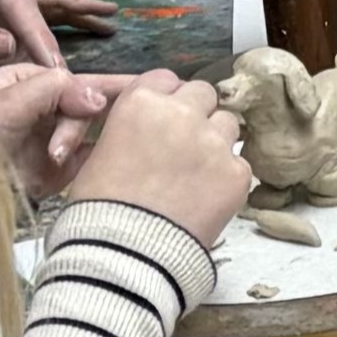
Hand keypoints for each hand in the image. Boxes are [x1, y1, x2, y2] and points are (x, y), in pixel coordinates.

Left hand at [0, 65, 182, 199]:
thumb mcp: (6, 103)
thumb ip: (54, 90)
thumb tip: (99, 98)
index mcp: (32, 82)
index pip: (77, 80)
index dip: (103, 87)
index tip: (126, 95)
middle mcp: (48, 109)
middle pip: (91, 105)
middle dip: (85, 119)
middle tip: (68, 140)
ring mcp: (54, 140)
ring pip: (95, 132)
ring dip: (83, 141)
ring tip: (54, 158)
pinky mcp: (59, 172)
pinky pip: (92, 161)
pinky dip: (100, 162)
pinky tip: (108, 164)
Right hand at [58, 77, 254, 244]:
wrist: (123, 256)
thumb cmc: (98, 211)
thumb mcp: (99, 155)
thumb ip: (131, 127)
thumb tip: (147, 125)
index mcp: (141, 103)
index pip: (166, 79)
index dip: (165, 98)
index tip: (162, 116)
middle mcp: (181, 114)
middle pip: (202, 94)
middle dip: (194, 113)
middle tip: (182, 144)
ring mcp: (213, 142)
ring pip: (226, 124)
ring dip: (214, 142)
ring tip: (194, 175)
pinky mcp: (236, 173)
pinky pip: (238, 163)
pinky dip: (225, 178)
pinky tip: (204, 199)